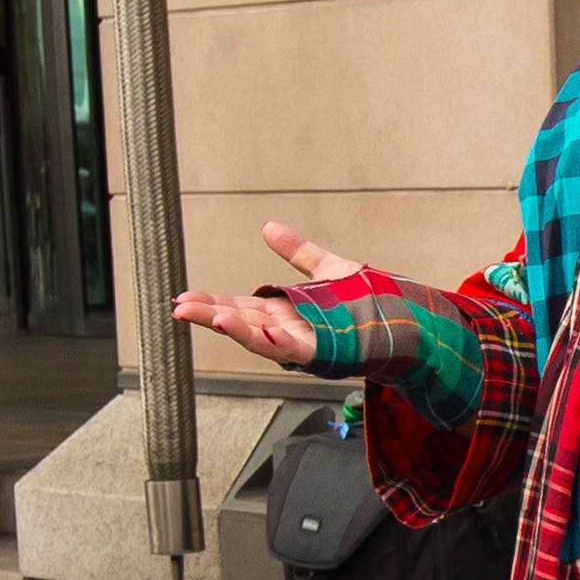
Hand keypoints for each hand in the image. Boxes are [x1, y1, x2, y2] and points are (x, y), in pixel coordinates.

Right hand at [170, 222, 356, 365]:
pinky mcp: (320, 352)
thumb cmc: (365, 301)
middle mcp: (284, 329)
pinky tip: (263, 333)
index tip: (182, 298)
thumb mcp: (325, 268)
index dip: (209, 302)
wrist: (400, 319)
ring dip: (236, 330)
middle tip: (179, 309)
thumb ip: (297, 251)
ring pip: (259, 339)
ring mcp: (300, 342)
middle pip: (239, 323)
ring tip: (212, 318)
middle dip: (208, 316)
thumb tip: (268, 227)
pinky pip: (293, 350)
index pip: (236, 306)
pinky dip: (277, 343)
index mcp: (280, 310)